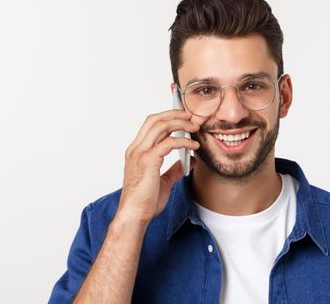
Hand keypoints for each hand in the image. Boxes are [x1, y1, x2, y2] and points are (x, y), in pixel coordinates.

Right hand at [115, 110, 200, 225]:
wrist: (134, 216)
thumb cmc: (144, 203)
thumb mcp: (163, 182)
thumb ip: (173, 170)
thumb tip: (188, 162)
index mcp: (136, 151)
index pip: (151, 125)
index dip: (167, 117)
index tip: (184, 118)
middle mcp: (136, 149)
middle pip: (155, 119)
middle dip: (174, 114)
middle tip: (191, 116)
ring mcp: (140, 153)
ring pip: (161, 126)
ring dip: (180, 123)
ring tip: (194, 127)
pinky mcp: (148, 160)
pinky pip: (168, 143)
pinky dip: (183, 141)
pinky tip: (193, 145)